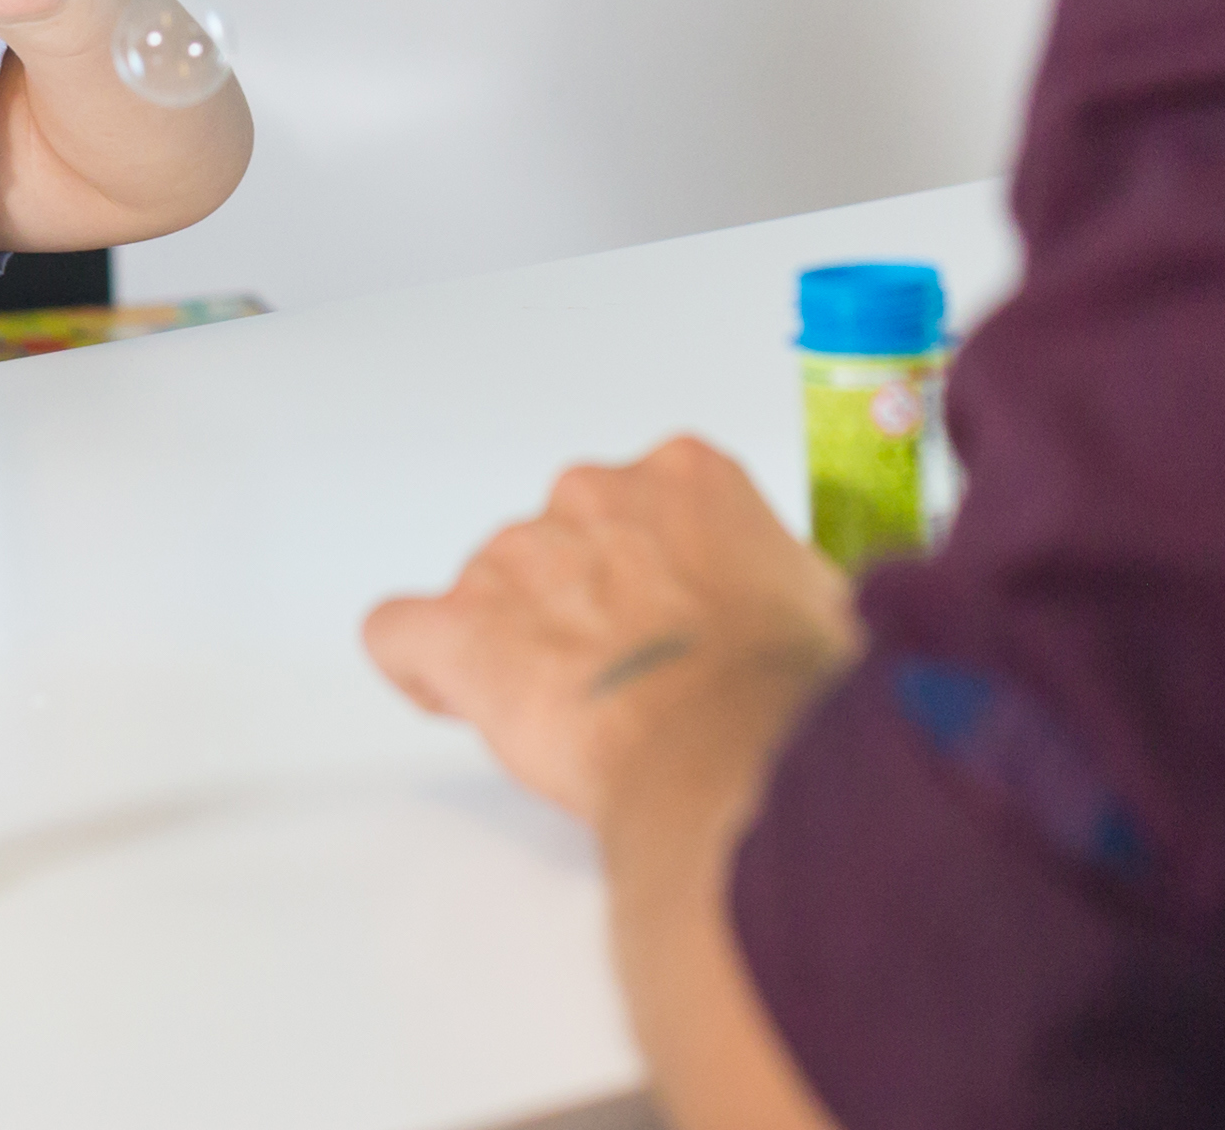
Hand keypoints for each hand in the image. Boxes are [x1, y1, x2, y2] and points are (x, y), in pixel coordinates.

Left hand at [363, 437, 860, 820]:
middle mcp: (595, 494)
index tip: (660, 626)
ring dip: (520, 643)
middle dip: (584, 609)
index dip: (645, 577)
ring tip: (570, 722)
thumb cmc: (788, 691)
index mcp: (687, 477)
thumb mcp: (823, 613)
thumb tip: (800, 630)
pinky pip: (401, 632)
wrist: (737, 747)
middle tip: (626, 686)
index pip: (645, 507)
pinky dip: (418, 665)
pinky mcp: (465, 627)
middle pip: (565, 545)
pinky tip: (447, 695)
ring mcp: (521, 555)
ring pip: (494, 591)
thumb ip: (782, 595)